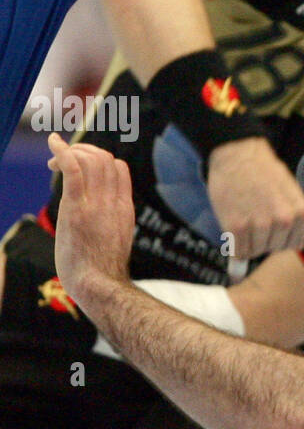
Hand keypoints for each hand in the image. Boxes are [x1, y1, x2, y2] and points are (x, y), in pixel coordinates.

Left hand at [47, 135, 135, 304]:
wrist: (100, 285)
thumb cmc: (102, 272)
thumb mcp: (115, 241)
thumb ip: (110, 224)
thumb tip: (100, 223)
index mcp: (124, 208)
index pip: (118, 168)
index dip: (99, 160)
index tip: (79, 170)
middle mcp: (113, 201)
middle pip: (105, 159)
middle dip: (82, 152)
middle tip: (61, 163)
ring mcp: (96, 204)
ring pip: (91, 159)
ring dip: (71, 152)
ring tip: (53, 160)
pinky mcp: (77, 209)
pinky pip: (73, 169)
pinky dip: (63, 151)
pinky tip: (53, 142)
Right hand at [207, 138, 303, 260]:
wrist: (237, 154)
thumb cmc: (263, 170)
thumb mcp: (290, 190)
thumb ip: (294, 216)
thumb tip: (296, 244)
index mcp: (299, 211)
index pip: (294, 244)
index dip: (281, 238)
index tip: (272, 230)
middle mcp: (283, 220)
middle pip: (274, 248)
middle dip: (264, 240)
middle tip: (254, 220)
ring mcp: (260, 224)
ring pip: (255, 252)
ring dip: (248, 242)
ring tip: (244, 221)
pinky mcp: (236, 226)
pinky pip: (238, 252)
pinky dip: (235, 248)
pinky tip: (234, 233)